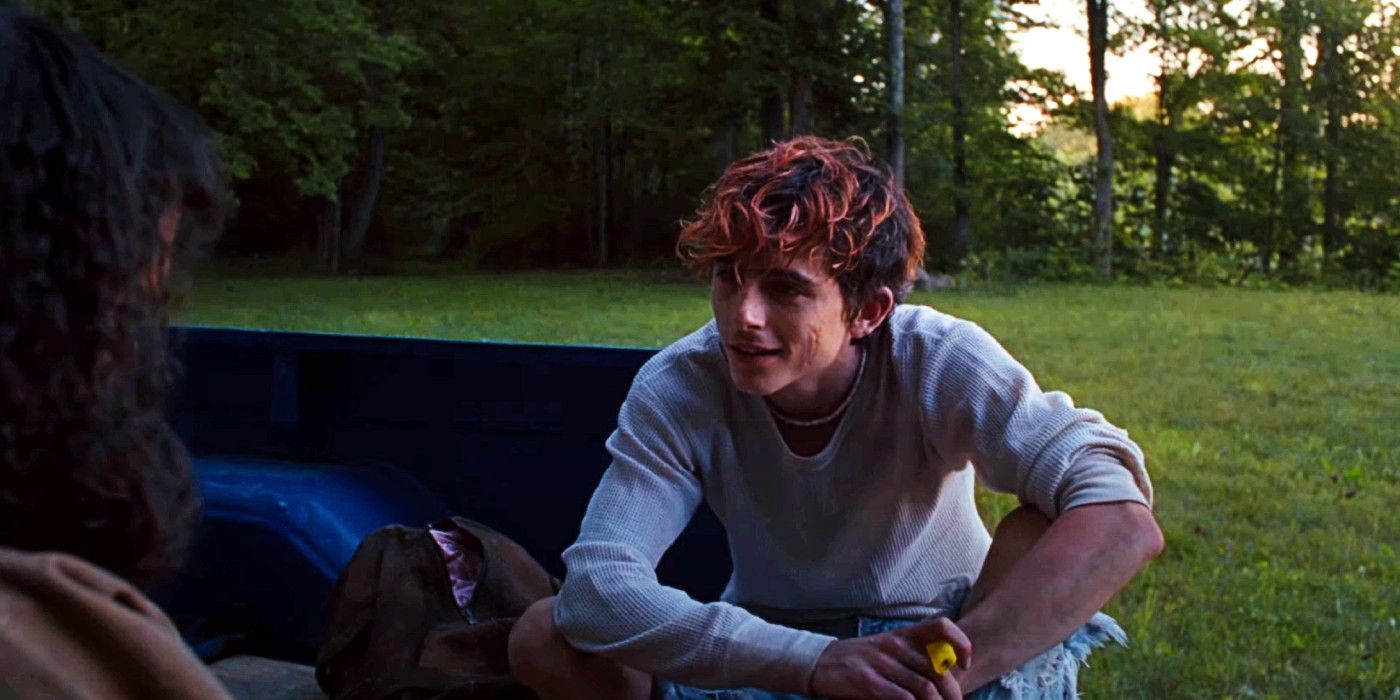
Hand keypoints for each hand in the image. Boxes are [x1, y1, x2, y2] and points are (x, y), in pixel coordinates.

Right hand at [810, 617, 971, 699]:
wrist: (820, 663)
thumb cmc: (860, 659)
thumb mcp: (888, 648)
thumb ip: (914, 654)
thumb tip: (948, 673)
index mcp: (903, 634)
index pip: (942, 627)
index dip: (961, 644)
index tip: (965, 665)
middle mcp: (895, 645)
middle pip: (939, 669)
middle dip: (954, 693)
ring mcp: (881, 663)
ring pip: (925, 688)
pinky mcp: (869, 683)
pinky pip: (904, 699)